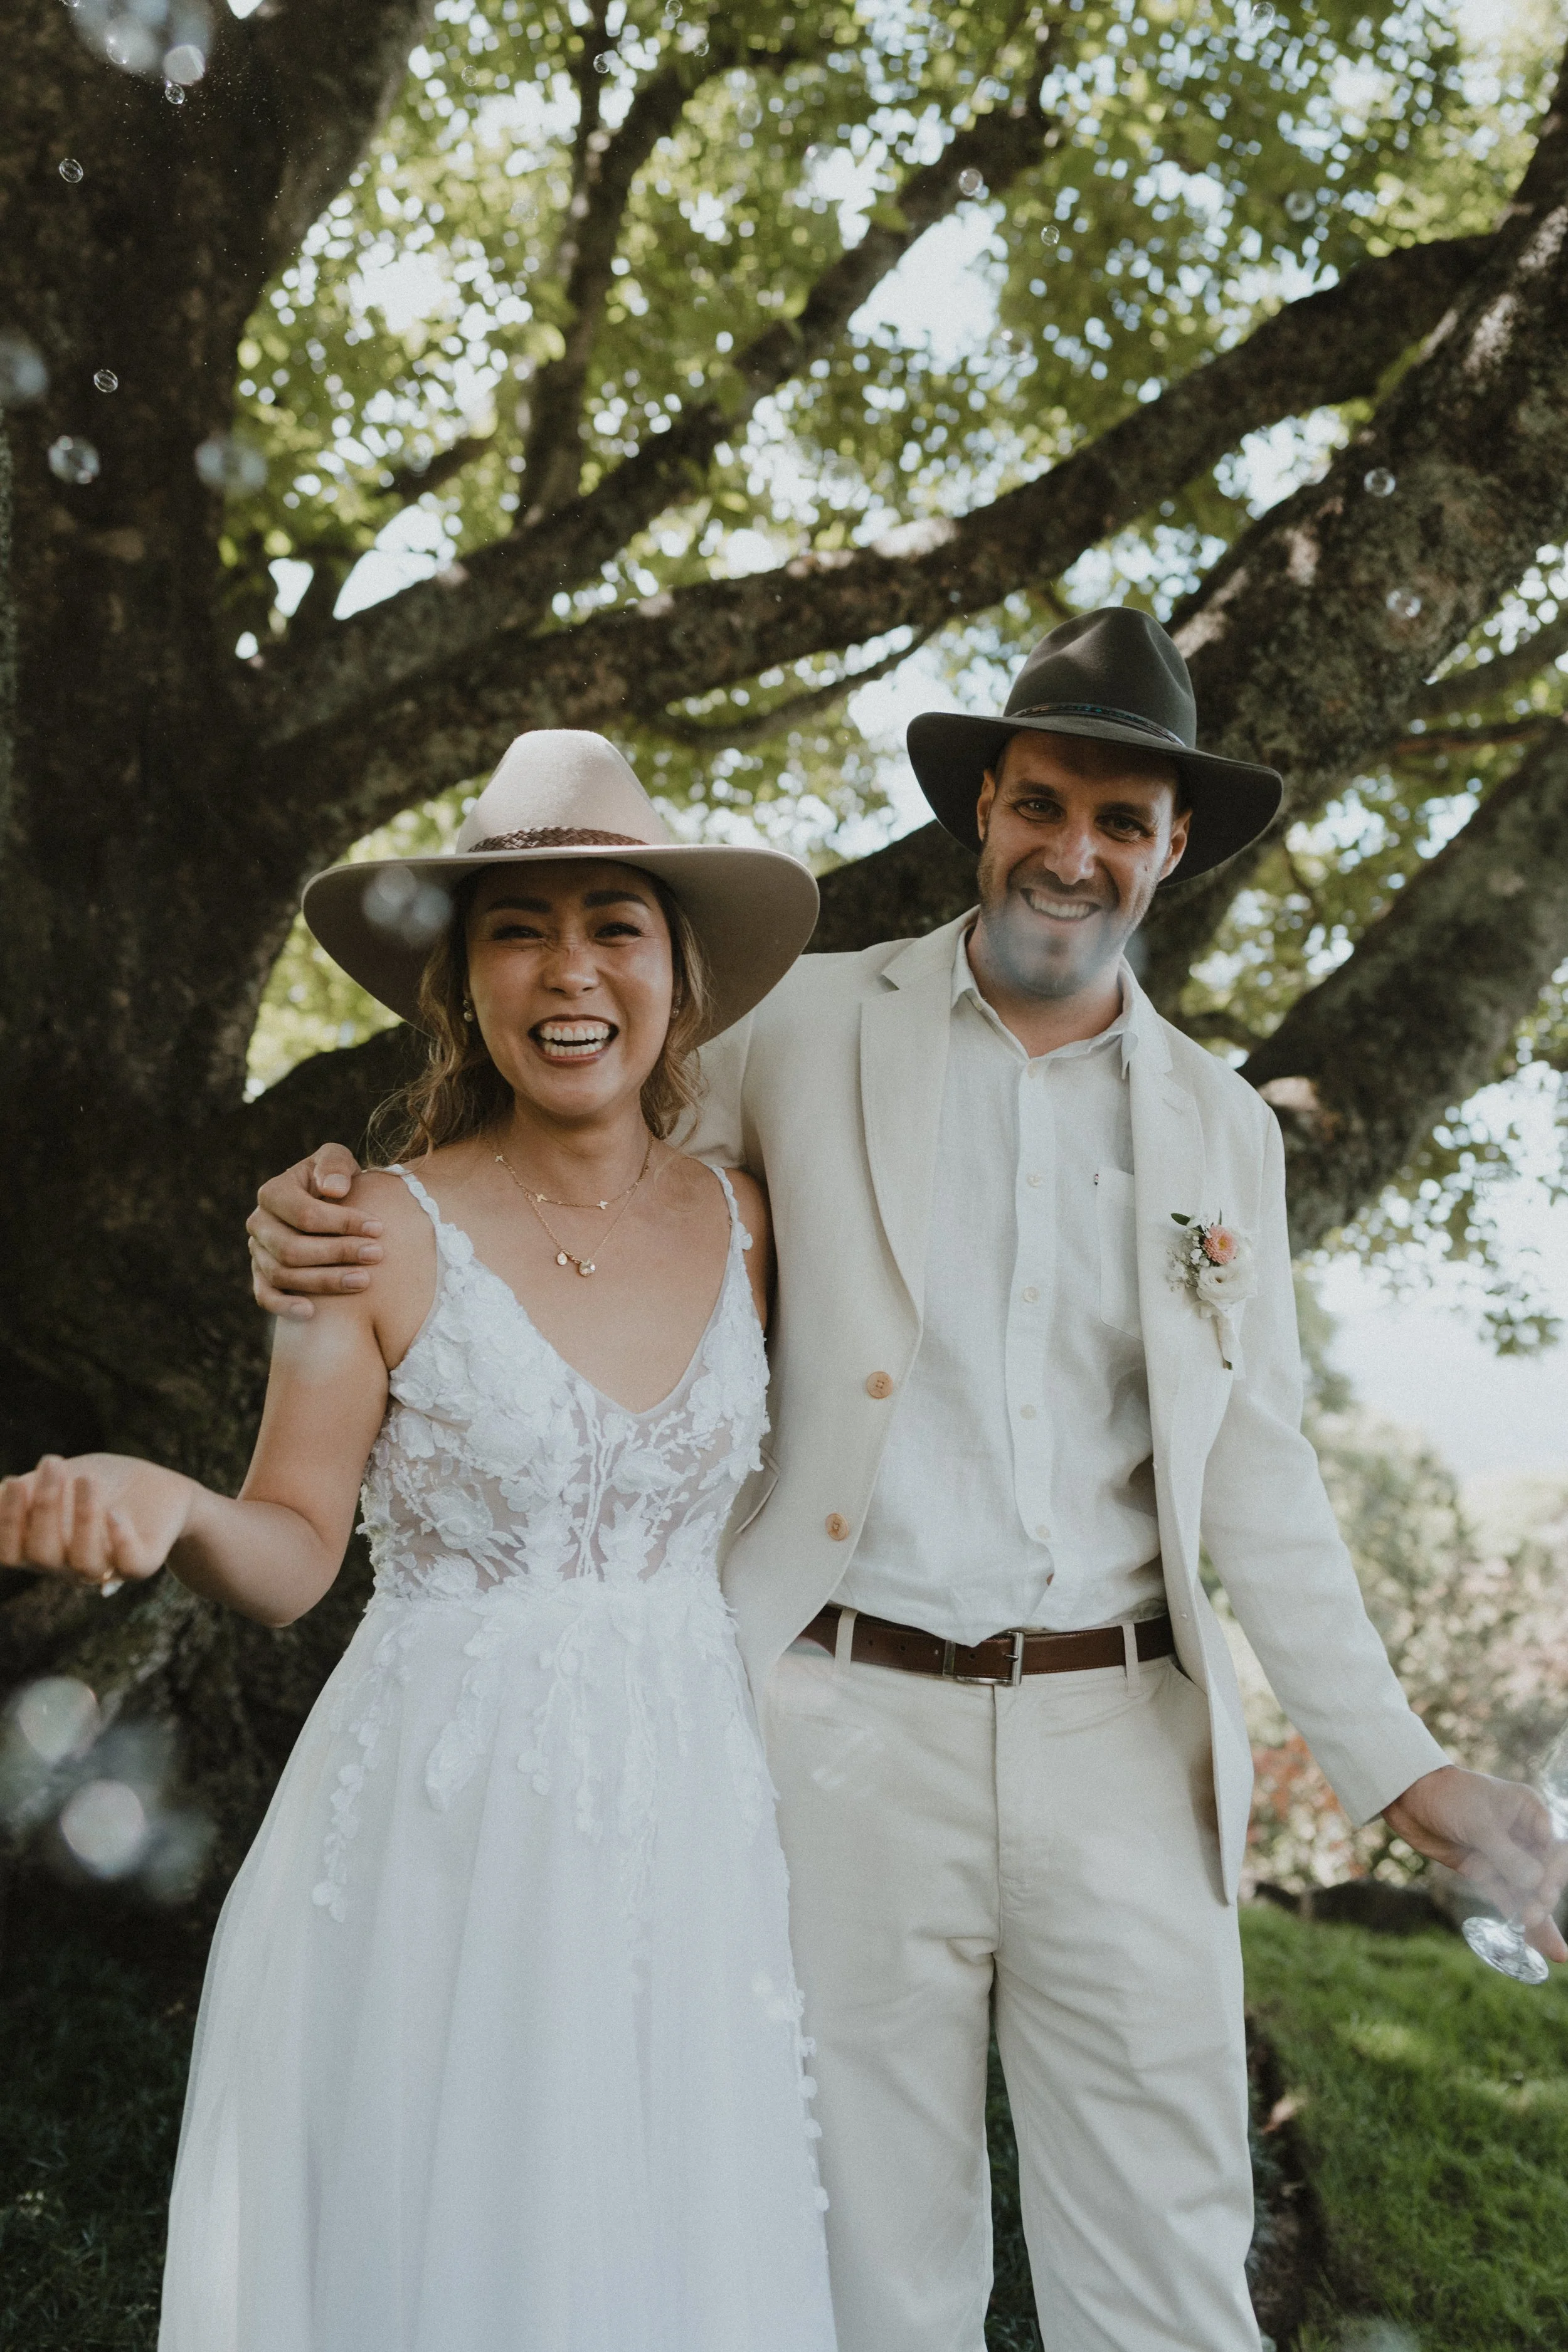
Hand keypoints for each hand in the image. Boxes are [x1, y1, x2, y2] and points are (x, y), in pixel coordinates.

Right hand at [0, 1453, 194, 1590]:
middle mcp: (68, 1566)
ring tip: (87, 1477)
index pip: (11, 1553)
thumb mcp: (60, 1479)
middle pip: (43, 1556)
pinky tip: (115, 1512)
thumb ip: (28, 1489)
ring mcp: (107, 1568)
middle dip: (44, 1508)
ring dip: (82, 1518)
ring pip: (84, 1562)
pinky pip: (131, 1565)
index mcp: (41, 1548)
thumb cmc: (100, 1482)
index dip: (7, 1523)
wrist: (156, 1486)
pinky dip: (121, 1541)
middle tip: (52, 1462)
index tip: (13, 1481)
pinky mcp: (144, 1563)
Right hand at [246, 1143, 375, 1318]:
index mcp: (273, 1193)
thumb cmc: (336, 1182)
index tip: (378, 1228)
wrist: (330, 1207)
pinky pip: (265, 1296)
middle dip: (338, 1253)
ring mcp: (258, 1251)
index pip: (305, 1214)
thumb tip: (333, 1189)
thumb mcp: (338, 1161)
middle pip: (292, 1248)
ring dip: (324, 1281)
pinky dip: (285, 1306)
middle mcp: (259, 1223)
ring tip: (364, 1281)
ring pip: (283, 1274)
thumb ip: (335, 1166)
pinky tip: (312, 1313)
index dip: (342, 1223)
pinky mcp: (262, 1275)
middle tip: (377, 1255)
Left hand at [1384, 1764, 1567, 1963]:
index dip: (1553, 1872)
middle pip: (1545, 1872)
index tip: (1542, 1889)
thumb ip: (1507, 1855)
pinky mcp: (1485, 1871)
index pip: (1555, 1847)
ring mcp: (1504, 1855)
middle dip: (1544, 1896)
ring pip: (1528, 1891)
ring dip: (1538, 1917)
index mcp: (1529, 1811)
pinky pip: (1507, 1898)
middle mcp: (1522, 1834)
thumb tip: (1537, 1883)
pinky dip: (1517, 1917)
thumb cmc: (1446, 1796)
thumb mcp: (1478, 1823)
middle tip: (1533, 1914)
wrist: (1406, 1796)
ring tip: (1553, 1951)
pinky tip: (1535, 1943)